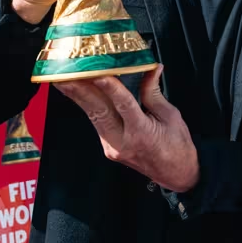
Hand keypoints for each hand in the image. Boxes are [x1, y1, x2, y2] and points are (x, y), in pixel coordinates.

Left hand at [56, 66, 199, 192]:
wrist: (176, 174)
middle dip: (80, 91)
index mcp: (142, 133)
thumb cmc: (177, 146)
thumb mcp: (171, 116)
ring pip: (93, 116)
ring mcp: (113, 147)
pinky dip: (88, 105)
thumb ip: (154, 93)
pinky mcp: (108, 148)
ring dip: (78, 97)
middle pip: (98, 112)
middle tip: (66, 73)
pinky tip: (79, 92)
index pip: (124, 105)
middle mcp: (123, 142)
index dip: (111, 88)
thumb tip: (150, 68)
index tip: (99, 73)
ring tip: (64, 79)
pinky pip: (97, 122)